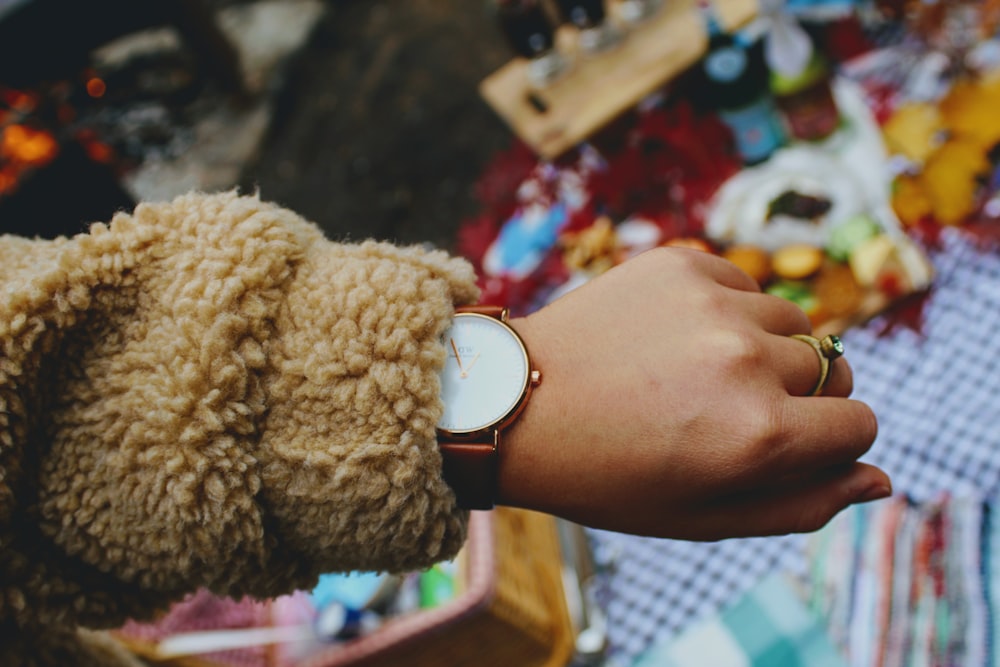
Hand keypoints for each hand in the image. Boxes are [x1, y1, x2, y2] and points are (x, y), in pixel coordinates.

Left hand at [498, 247, 888, 539]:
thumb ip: (800, 505)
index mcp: (759, 434)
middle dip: (797, 397)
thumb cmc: (608, 474)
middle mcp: (747, 361)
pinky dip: (727, 311)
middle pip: (831, 371)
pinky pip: (745, 285)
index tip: (785, 445)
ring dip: (762, 350)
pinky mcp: (682, 262)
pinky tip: (674, 338)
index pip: (859, 427)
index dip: (828, 443)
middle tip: (726, 413)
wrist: (516, 403)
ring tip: (694, 375)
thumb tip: (877, 479)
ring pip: (792, 324)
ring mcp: (714, 303)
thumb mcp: (701, 517)